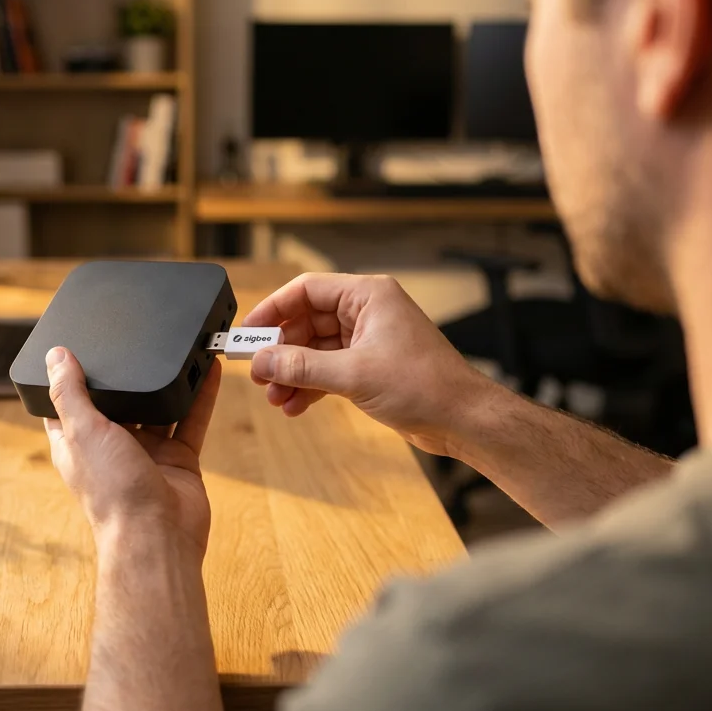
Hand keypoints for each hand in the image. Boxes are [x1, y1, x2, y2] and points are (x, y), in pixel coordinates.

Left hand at [43, 347, 221, 556]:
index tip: (78, 346)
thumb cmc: (113, 494)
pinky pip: (191, 421)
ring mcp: (146, 453)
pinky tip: (208, 370)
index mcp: (78, 442)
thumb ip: (69, 393)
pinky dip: (200, 397)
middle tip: (136, 336)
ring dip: (167, 382)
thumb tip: (54, 355)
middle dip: (127, 376)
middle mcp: (111, 447)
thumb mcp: (82, 432)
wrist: (158, 537)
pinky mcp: (178, 460)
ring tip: (177, 347)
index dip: (71, 376)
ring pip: (158, 408)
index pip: (68, 403)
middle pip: (119, 402)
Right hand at [244, 273, 497, 456]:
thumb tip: (263, 361)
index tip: (248, 333)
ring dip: (293, 373)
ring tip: (275, 397)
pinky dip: (310, 386)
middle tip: (258, 373)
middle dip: (281, 350)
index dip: (273, 309)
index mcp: (368, 296)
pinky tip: (294, 406)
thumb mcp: (354, 375)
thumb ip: (302, 366)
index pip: (307, 290)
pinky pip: (328, 370)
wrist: (463, 420)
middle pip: (307, 321)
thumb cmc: (426, 386)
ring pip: (315, 350)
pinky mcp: (370, 367)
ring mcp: (369, 340)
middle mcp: (367, 312)